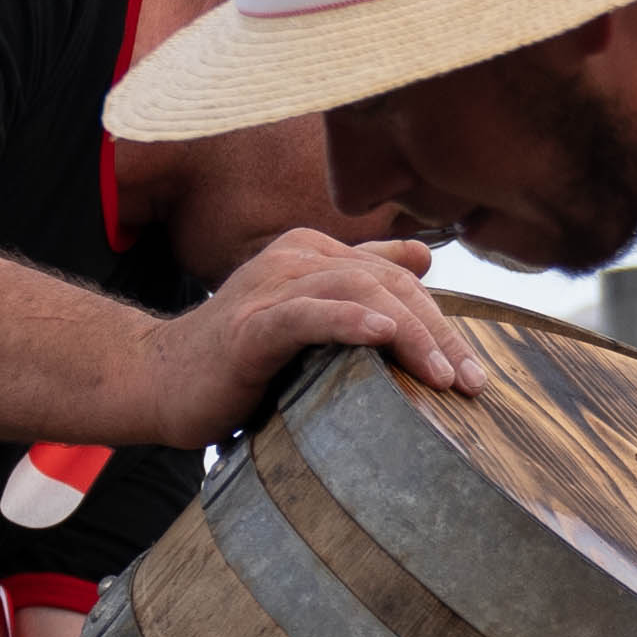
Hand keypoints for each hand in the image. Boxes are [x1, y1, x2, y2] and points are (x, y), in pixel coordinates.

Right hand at [144, 230, 488, 441]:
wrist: (160, 379)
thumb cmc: (239, 356)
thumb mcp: (308, 313)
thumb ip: (360, 281)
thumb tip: (423, 258)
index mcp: (314, 253)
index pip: (395, 278)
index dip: (441, 322)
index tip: (475, 374)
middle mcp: (296, 258)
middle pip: (386, 284)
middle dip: (438, 334)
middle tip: (473, 384)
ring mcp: (272, 288)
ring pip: (357, 294)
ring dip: (409, 334)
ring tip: (443, 376)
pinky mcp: (251, 326)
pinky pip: (307, 316)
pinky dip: (347, 322)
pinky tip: (382, 335)